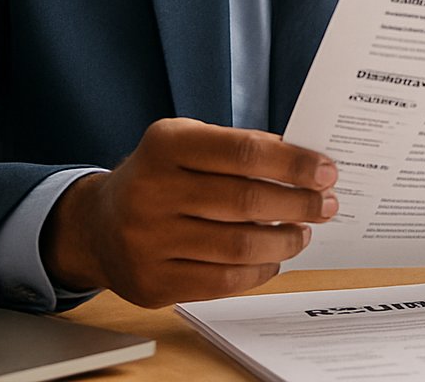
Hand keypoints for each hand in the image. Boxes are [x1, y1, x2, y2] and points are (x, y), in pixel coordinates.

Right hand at [41, 118, 337, 306]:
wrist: (97, 225)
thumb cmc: (159, 177)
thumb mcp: (185, 143)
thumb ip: (236, 148)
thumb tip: (304, 165)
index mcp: (165, 144)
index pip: (243, 152)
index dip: (293, 163)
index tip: (326, 171)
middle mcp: (152, 191)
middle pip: (246, 201)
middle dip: (298, 203)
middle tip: (326, 205)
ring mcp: (149, 241)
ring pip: (239, 246)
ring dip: (284, 240)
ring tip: (302, 232)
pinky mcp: (154, 282)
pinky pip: (223, 281)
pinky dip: (259, 270)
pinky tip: (272, 258)